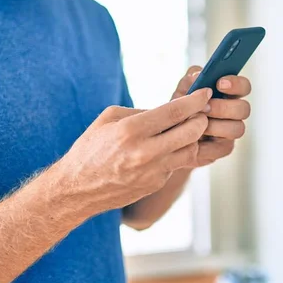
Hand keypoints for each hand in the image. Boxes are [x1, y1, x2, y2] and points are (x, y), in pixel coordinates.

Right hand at [56, 89, 212, 213]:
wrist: (77, 189)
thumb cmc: (91, 148)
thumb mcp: (109, 119)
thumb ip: (142, 112)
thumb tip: (170, 110)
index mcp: (131, 130)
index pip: (175, 111)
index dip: (195, 100)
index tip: (205, 93)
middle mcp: (145, 152)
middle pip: (191, 131)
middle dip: (201, 118)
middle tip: (201, 111)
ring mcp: (153, 171)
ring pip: (191, 150)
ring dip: (194, 137)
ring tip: (187, 128)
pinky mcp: (156, 184)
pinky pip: (176, 164)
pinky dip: (177, 152)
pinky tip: (169, 146)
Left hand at [172, 66, 251, 166]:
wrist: (170, 135)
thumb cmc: (179, 108)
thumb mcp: (182, 90)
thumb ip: (191, 80)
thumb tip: (199, 76)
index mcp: (229, 93)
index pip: (244, 86)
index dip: (236, 84)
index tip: (220, 83)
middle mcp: (234, 112)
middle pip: (244, 109)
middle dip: (223, 107)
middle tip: (204, 107)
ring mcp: (231, 131)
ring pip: (237, 128)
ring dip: (215, 125)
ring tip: (195, 124)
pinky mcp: (224, 148)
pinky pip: (224, 147)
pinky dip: (208, 144)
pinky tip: (194, 140)